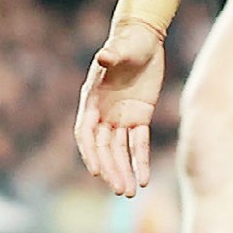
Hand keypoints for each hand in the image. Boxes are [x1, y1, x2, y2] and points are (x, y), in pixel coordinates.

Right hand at [75, 21, 164, 196]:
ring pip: (120, 151)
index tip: (96, 172)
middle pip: (105, 148)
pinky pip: (139, 144)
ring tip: (130, 192)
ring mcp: (120, 117)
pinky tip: (145, 179)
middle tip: (121, 190)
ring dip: (124, 171)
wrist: (144, 39)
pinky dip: (141, 161)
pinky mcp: (139, 117)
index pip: (87, 134)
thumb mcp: (121, 48)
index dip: (91, 153)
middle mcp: (103, 113)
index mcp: (92, 100)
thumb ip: (112, 55)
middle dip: (112, 169)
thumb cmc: (128, 42)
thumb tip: (104, 57)